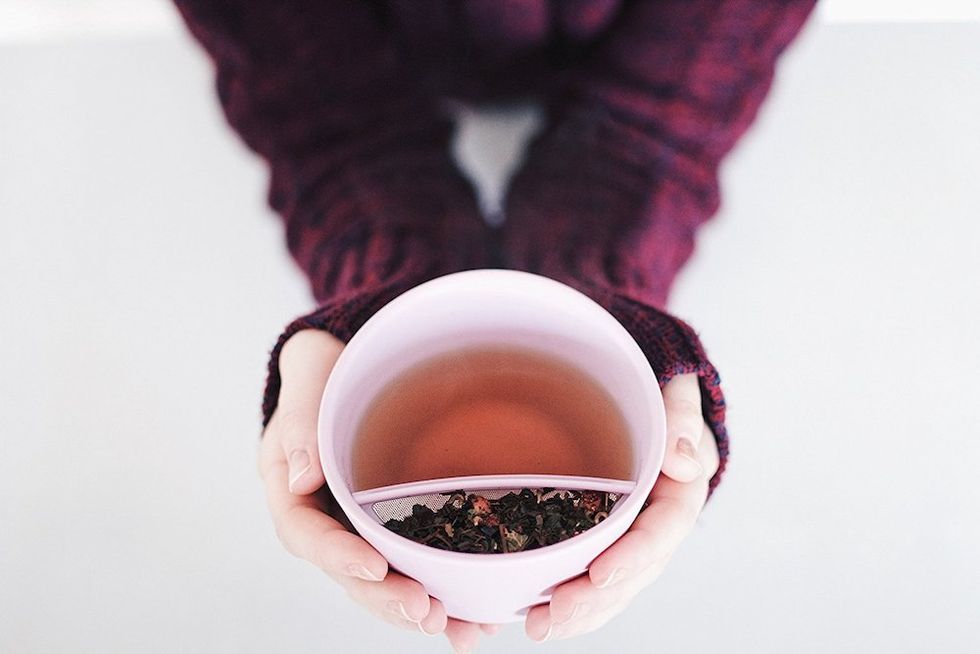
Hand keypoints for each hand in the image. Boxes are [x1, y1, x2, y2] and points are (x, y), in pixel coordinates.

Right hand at [257, 328, 500, 650]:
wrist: (351, 365)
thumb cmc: (326, 367)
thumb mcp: (308, 373)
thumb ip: (300, 419)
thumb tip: (302, 479)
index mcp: (292, 491)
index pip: (307, 536)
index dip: (339, 557)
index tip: (376, 567)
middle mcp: (324, 520)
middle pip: (349, 574)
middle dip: (386, 598)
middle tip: (426, 611)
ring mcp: (358, 528)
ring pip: (382, 582)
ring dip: (417, 609)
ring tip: (460, 628)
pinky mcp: (393, 528)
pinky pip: (413, 567)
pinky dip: (443, 595)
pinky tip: (477, 617)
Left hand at [523, 373, 720, 641]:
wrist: (650, 398)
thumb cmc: (660, 391)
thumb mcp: (677, 388)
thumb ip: (680, 413)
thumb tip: (680, 459)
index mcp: (680, 490)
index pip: (662, 529)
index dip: (634, 555)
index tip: (601, 572)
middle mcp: (658, 522)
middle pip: (634, 571)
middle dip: (596, 598)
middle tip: (554, 613)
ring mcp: (633, 536)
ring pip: (613, 585)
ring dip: (580, 611)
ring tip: (538, 626)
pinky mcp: (607, 538)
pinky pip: (593, 577)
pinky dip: (570, 599)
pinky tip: (536, 613)